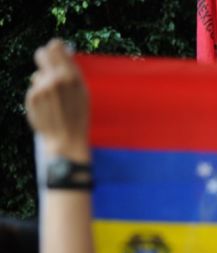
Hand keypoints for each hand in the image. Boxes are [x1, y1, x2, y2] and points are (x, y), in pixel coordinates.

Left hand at [25, 39, 89, 161]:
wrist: (66, 139)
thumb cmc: (77, 117)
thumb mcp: (83, 93)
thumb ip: (72, 74)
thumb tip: (63, 54)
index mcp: (72, 76)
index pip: (57, 46)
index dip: (56, 48)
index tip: (56, 52)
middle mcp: (56, 79)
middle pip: (42, 53)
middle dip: (44, 58)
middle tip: (48, 67)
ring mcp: (42, 87)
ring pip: (38, 75)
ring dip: (44, 82)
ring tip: (54, 100)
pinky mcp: (32, 96)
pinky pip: (34, 89)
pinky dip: (40, 96)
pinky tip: (48, 108)